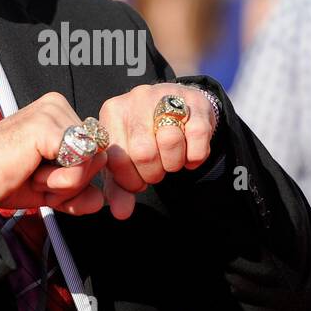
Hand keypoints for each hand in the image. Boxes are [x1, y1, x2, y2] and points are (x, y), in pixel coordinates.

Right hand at [0, 92, 105, 214]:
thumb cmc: (2, 179)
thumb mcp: (50, 190)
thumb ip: (78, 193)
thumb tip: (100, 201)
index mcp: (60, 115)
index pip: (96, 153)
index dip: (75, 178)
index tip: (41, 176)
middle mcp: (59, 106)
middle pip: (97, 158)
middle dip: (70, 182)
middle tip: (34, 176)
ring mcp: (53, 112)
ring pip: (90, 163)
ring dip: (62, 184)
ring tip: (31, 173)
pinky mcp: (47, 125)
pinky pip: (78, 164)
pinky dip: (58, 181)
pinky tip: (30, 172)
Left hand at [98, 84, 216, 219]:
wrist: (178, 107)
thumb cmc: (145, 139)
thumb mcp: (126, 161)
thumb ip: (120, 188)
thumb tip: (121, 214)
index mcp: (113, 113)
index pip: (117, 159)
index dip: (130, 180)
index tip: (139, 181)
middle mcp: (136, 99)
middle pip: (144, 152)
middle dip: (153, 173)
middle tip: (157, 172)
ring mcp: (166, 96)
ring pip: (170, 141)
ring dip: (174, 163)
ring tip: (172, 162)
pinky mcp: (195, 101)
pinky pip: (197, 137)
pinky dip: (195, 156)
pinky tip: (189, 155)